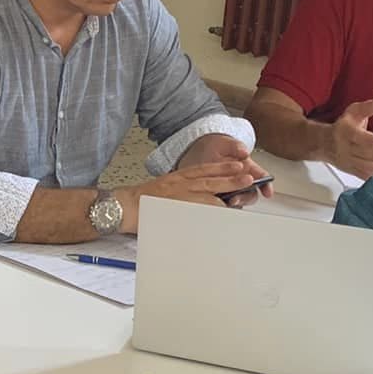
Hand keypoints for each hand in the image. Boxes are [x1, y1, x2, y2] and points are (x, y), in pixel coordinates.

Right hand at [121, 158, 267, 227]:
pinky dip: (214, 207)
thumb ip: (180, 195)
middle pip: (210, 177)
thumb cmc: (140, 202)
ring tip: (245, 185)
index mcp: (177, 178)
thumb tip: (195, 203)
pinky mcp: (178, 205)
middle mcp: (180, 183)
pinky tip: (226, 209)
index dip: (221, 167)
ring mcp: (179, 194)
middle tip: (249, 174)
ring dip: (228, 187)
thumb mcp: (162, 191)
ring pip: (209, 188)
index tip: (236, 165)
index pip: (203, 169)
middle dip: (231, 175)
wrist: (123, 205)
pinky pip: (200, 205)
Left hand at [176, 133, 271, 208]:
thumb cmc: (218, 148)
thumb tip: (244, 152)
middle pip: (250, 194)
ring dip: (232, 203)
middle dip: (245, 198)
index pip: (262, 178)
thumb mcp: (226, 143)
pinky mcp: (219, 196)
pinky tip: (213, 203)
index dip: (266, 186)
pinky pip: (222, 204)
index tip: (267, 192)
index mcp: (248, 168)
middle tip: (236, 199)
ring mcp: (231, 190)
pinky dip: (220, 205)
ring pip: (237, 201)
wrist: (201, 151)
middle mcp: (242, 181)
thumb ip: (236, 146)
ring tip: (224, 202)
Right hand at [329, 94, 372, 176]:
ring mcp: (347, 161)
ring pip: (366, 168)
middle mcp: (345, 148)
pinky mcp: (351, 170)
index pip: (357, 137)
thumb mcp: (354, 112)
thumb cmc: (343, 127)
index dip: (369, 141)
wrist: (323, 143)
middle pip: (366, 155)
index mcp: (345, 131)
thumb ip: (370, 107)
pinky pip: (364, 176)